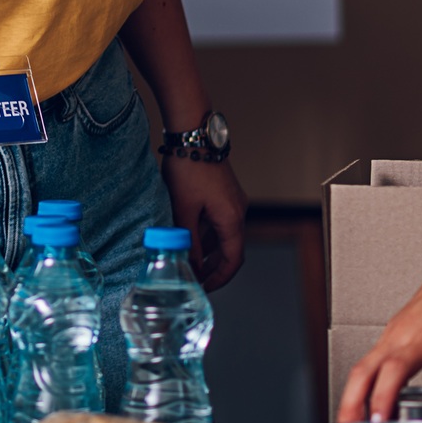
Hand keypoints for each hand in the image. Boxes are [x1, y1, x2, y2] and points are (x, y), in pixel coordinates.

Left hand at [160, 154, 245, 288]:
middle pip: (232, 250)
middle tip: (196, 279)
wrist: (194, 134)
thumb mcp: (183, 208)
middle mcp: (238, 211)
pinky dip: (208, 233)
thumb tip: (190, 265)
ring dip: (210, 250)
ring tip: (190, 262)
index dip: (219, 278)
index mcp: (232, 219)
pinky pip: (220, 220)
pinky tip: (191, 236)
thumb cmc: (188, 168)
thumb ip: (188, 240)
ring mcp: (233, 200)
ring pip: (225, 235)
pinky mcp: (225, 192)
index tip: (204, 288)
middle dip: (214, 267)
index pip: (233, 261)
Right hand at [338, 256, 421, 422]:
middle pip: (365, 368)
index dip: (384, 394)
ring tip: (353, 422)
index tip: (379, 419)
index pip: (396, 367)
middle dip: (352, 402)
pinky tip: (368, 399)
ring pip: (363, 364)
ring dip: (353, 393)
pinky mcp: (395, 330)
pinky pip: (370, 358)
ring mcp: (396, 329)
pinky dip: (363, 382)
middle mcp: (405, 330)